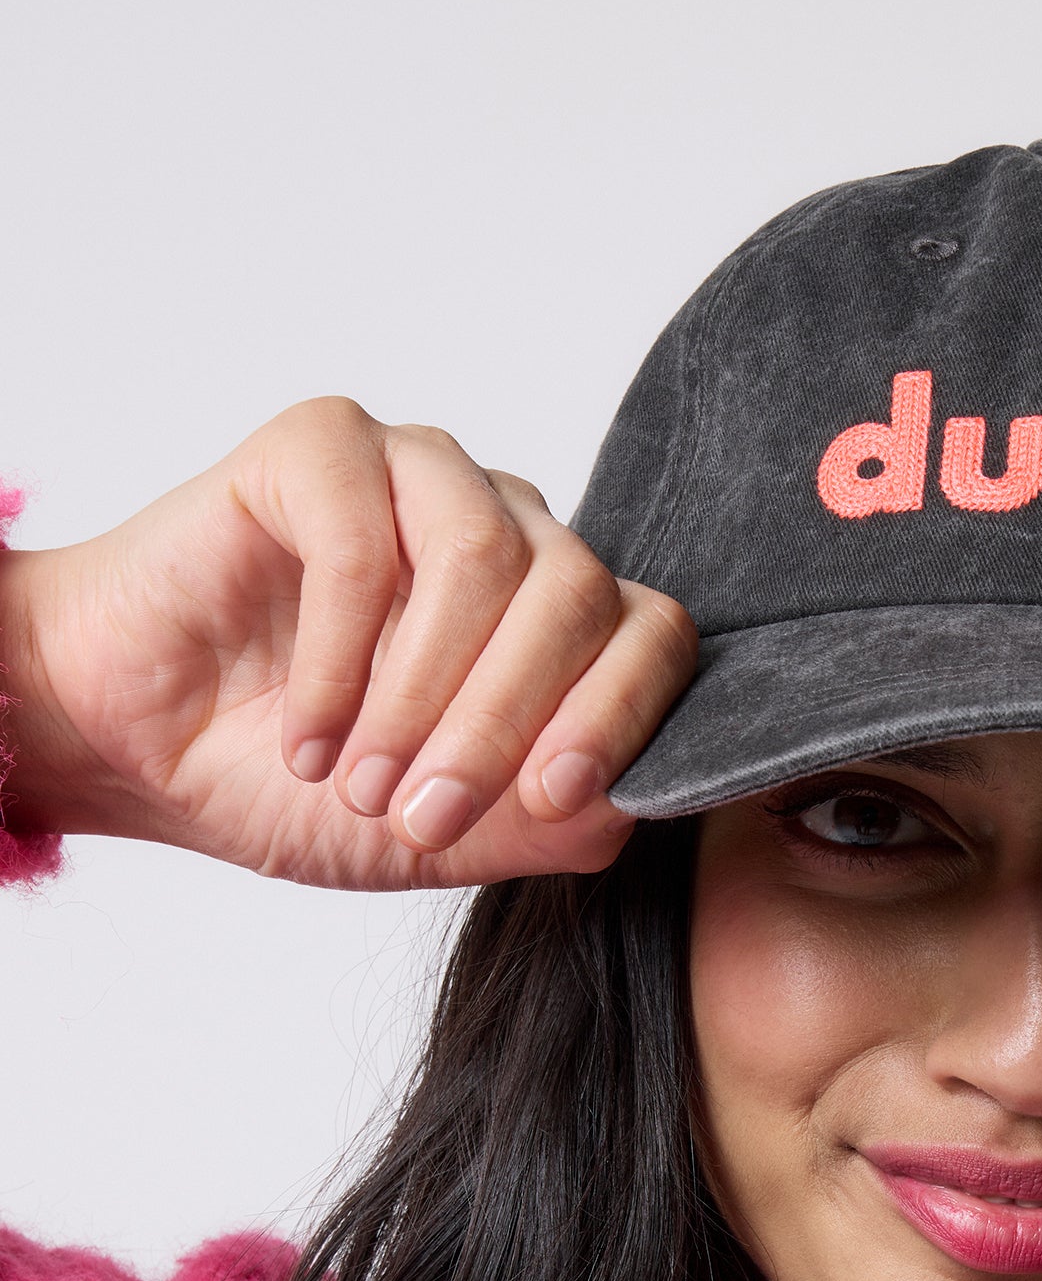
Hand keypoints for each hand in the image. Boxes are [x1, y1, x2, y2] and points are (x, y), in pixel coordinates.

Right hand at [0, 399, 695, 889]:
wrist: (148, 748)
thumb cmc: (305, 783)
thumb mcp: (449, 836)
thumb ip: (552, 821)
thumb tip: (636, 800)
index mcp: (558, 616)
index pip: (652, 635)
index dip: (620, 716)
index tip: (553, 800)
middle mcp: (509, 530)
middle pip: (577, 597)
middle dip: (505, 726)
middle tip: (424, 816)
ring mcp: (422, 475)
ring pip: (488, 560)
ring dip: (421, 696)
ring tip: (361, 784)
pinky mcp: (327, 444)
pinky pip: (367, 541)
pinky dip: (341, 659)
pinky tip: (309, 736)